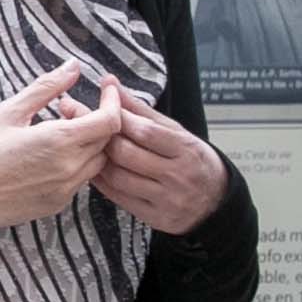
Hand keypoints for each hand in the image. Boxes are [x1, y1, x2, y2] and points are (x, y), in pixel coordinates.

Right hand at [0, 61, 128, 240]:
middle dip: (95, 119)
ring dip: (87, 143)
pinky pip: (79, 180)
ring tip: (55, 131)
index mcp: (59, 142)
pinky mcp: (56, 205)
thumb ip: (47, 87)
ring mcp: (64, 191)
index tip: (106, 89)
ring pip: (96, 162)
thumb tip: (73, 66)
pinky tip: (47, 155)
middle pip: (106, 141)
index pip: (109, 121)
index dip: (113, 102)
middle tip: (65, 108)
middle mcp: (69, 169)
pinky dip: (75, 162)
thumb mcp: (9, 111)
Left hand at [96, 98, 227, 236]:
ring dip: (98, 159)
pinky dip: (102, 182)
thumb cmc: (193, 159)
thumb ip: (142, 110)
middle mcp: (176, 175)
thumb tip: (112, 85)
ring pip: (119, 177)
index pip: (146, 131)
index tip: (102, 104)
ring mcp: (165, 199)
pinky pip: (119, 197)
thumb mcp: (176, 131)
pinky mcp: (154, 217)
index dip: (119, 117)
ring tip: (87, 145)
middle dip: (102, 137)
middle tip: (86, 124)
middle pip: (128, 154)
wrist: (216, 202)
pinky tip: (95, 168)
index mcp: (185, 149)